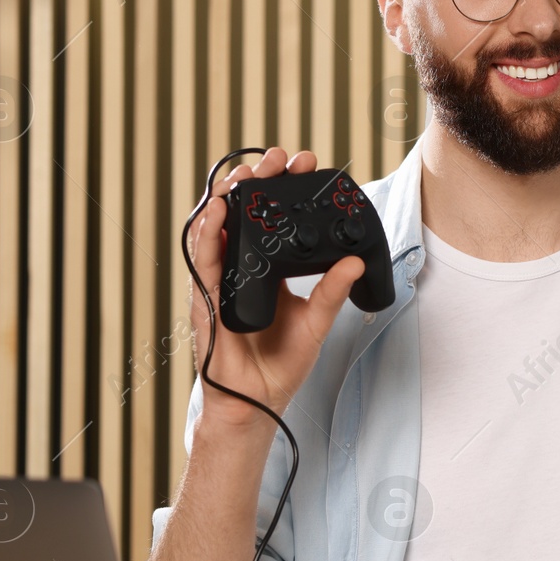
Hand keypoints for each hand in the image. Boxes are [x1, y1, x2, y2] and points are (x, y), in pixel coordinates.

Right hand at [186, 147, 366, 428]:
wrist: (255, 401)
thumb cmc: (280, 364)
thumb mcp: (316, 323)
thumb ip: (332, 293)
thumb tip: (355, 263)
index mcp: (268, 269)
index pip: (274, 219)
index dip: (285, 191)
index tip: (304, 168)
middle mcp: (242, 267)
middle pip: (244, 213)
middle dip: (258, 181)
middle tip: (278, 159)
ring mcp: (221, 279)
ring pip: (217, 227)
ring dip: (230, 196)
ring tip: (247, 173)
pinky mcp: (206, 296)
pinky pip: (203, 259)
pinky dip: (208, 233)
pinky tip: (218, 212)